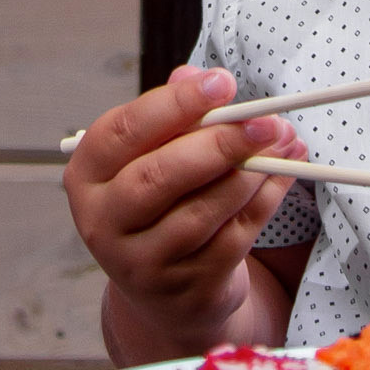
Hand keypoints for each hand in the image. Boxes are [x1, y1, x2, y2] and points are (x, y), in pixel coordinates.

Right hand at [66, 67, 298, 361]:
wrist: (165, 293)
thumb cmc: (159, 202)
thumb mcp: (152, 156)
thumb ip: (174, 115)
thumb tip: (198, 75)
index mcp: (87, 177)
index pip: (123, 132)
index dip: (174, 104)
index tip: (222, 82)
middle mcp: (104, 223)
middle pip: (158, 177)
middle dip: (217, 143)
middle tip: (263, 120)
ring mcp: (143, 263)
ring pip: (201, 212)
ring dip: (249, 173)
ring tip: (281, 140)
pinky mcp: (187, 289)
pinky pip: (233, 238)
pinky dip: (264, 201)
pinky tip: (282, 174)